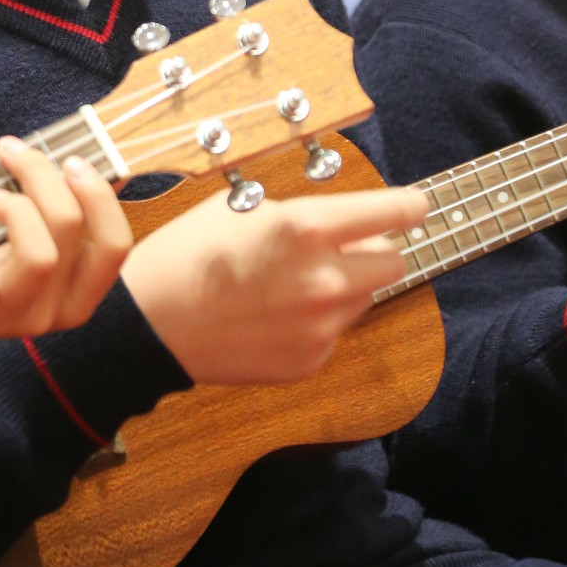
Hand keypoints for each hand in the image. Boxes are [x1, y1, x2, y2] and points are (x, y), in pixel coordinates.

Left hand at [0, 137, 131, 355]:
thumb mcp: (35, 239)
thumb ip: (68, 209)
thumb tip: (112, 170)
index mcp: (81, 290)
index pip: (115, 245)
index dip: (99, 196)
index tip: (71, 160)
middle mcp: (56, 310)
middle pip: (70, 229)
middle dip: (42, 175)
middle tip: (11, 151)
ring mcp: (14, 319)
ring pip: (39, 257)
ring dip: (15, 210)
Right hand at [122, 183, 428, 384]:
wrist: (149, 324)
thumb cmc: (186, 255)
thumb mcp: (238, 208)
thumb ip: (296, 213)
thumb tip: (336, 222)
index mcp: (306, 228)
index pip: (391, 213)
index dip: (409, 207)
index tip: (417, 207)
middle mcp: (324, 278)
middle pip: (392, 262)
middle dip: (372, 251)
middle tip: (339, 248)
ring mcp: (320, 326)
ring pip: (363, 299)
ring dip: (343, 286)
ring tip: (290, 283)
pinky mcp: (310, 360)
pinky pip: (333, 332)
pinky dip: (315, 322)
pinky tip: (273, 315)